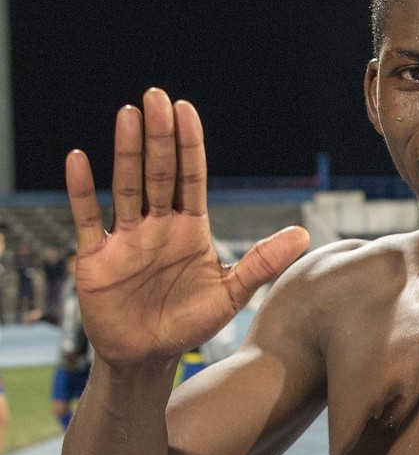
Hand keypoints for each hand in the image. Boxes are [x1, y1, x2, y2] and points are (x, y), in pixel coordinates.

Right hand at [65, 88, 309, 363]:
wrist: (149, 357)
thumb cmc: (190, 324)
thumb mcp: (231, 294)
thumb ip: (262, 262)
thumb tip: (304, 233)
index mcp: (190, 228)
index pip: (191, 177)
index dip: (188, 145)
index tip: (186, 109)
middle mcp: (158, 225)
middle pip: (159, 173)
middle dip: (159, 137)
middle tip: (156, 97)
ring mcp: (126, 238)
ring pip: (126, 187)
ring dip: (126, 152)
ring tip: (128, 115)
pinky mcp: (96, 258)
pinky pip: (87, 219)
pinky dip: (82, 191)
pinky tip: (79, 159)